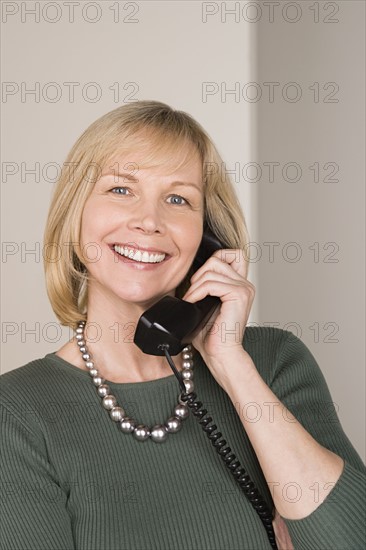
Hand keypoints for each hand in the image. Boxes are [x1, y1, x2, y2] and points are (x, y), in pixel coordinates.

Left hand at [182, 248, 254, 384]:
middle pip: (218, 257)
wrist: (221, 354)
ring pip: (212, 269)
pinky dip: (197, 292)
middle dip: (200, 273)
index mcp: (240, 284)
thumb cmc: (212, 335)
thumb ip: (205, 286)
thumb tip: (188, 273)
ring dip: (195, 285)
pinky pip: (211, 283)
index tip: (200, 280)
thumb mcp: (206, 304)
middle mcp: (245, 284)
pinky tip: (193, 303)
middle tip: (193, 293)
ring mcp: (244, 288)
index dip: (214, 258)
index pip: (232, 253)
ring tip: (191, 300)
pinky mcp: (239, 295)